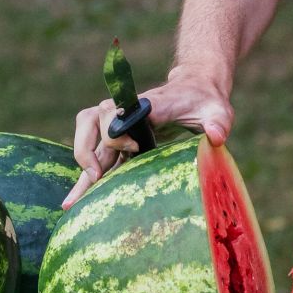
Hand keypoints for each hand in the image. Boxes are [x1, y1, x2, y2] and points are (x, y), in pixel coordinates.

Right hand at [62, 68, 231, 207]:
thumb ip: (218, 122)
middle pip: (91, 123)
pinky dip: (88, 176)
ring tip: (74, 201)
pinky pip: (98, 155)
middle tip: (95, 178)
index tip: (135, 148)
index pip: (117, 114)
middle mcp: (126, 113)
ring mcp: (122, 127)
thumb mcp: (218, 110)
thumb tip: (216, 137)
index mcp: (145, 105)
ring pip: (88, 139)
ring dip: (81, 165)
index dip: (117, 133)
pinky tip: (80, 201)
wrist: (196, 90)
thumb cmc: (206, 101)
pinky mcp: (123, 141)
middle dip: (86, 151)